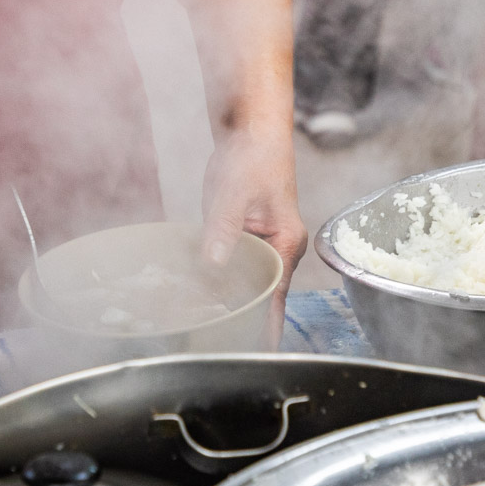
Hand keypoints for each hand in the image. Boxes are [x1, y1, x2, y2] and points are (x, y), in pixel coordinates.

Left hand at [202, 126, 306, 343]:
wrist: (250, 132)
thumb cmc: (253, 157)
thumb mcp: (234, 193)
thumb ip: (224, 228)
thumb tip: (213, 263)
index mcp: (286, 244)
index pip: (276, 296)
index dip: (266, 326)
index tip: (258, 353)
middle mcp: (278, 250)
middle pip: (260, 294)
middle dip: (243, 318)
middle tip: (218, 345)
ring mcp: (261, 245)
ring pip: (244, 281)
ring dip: (227, 300)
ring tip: (206, 330)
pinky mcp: (243, 237)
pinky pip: (232, 265)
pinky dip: (217, 279)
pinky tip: (198, 294)